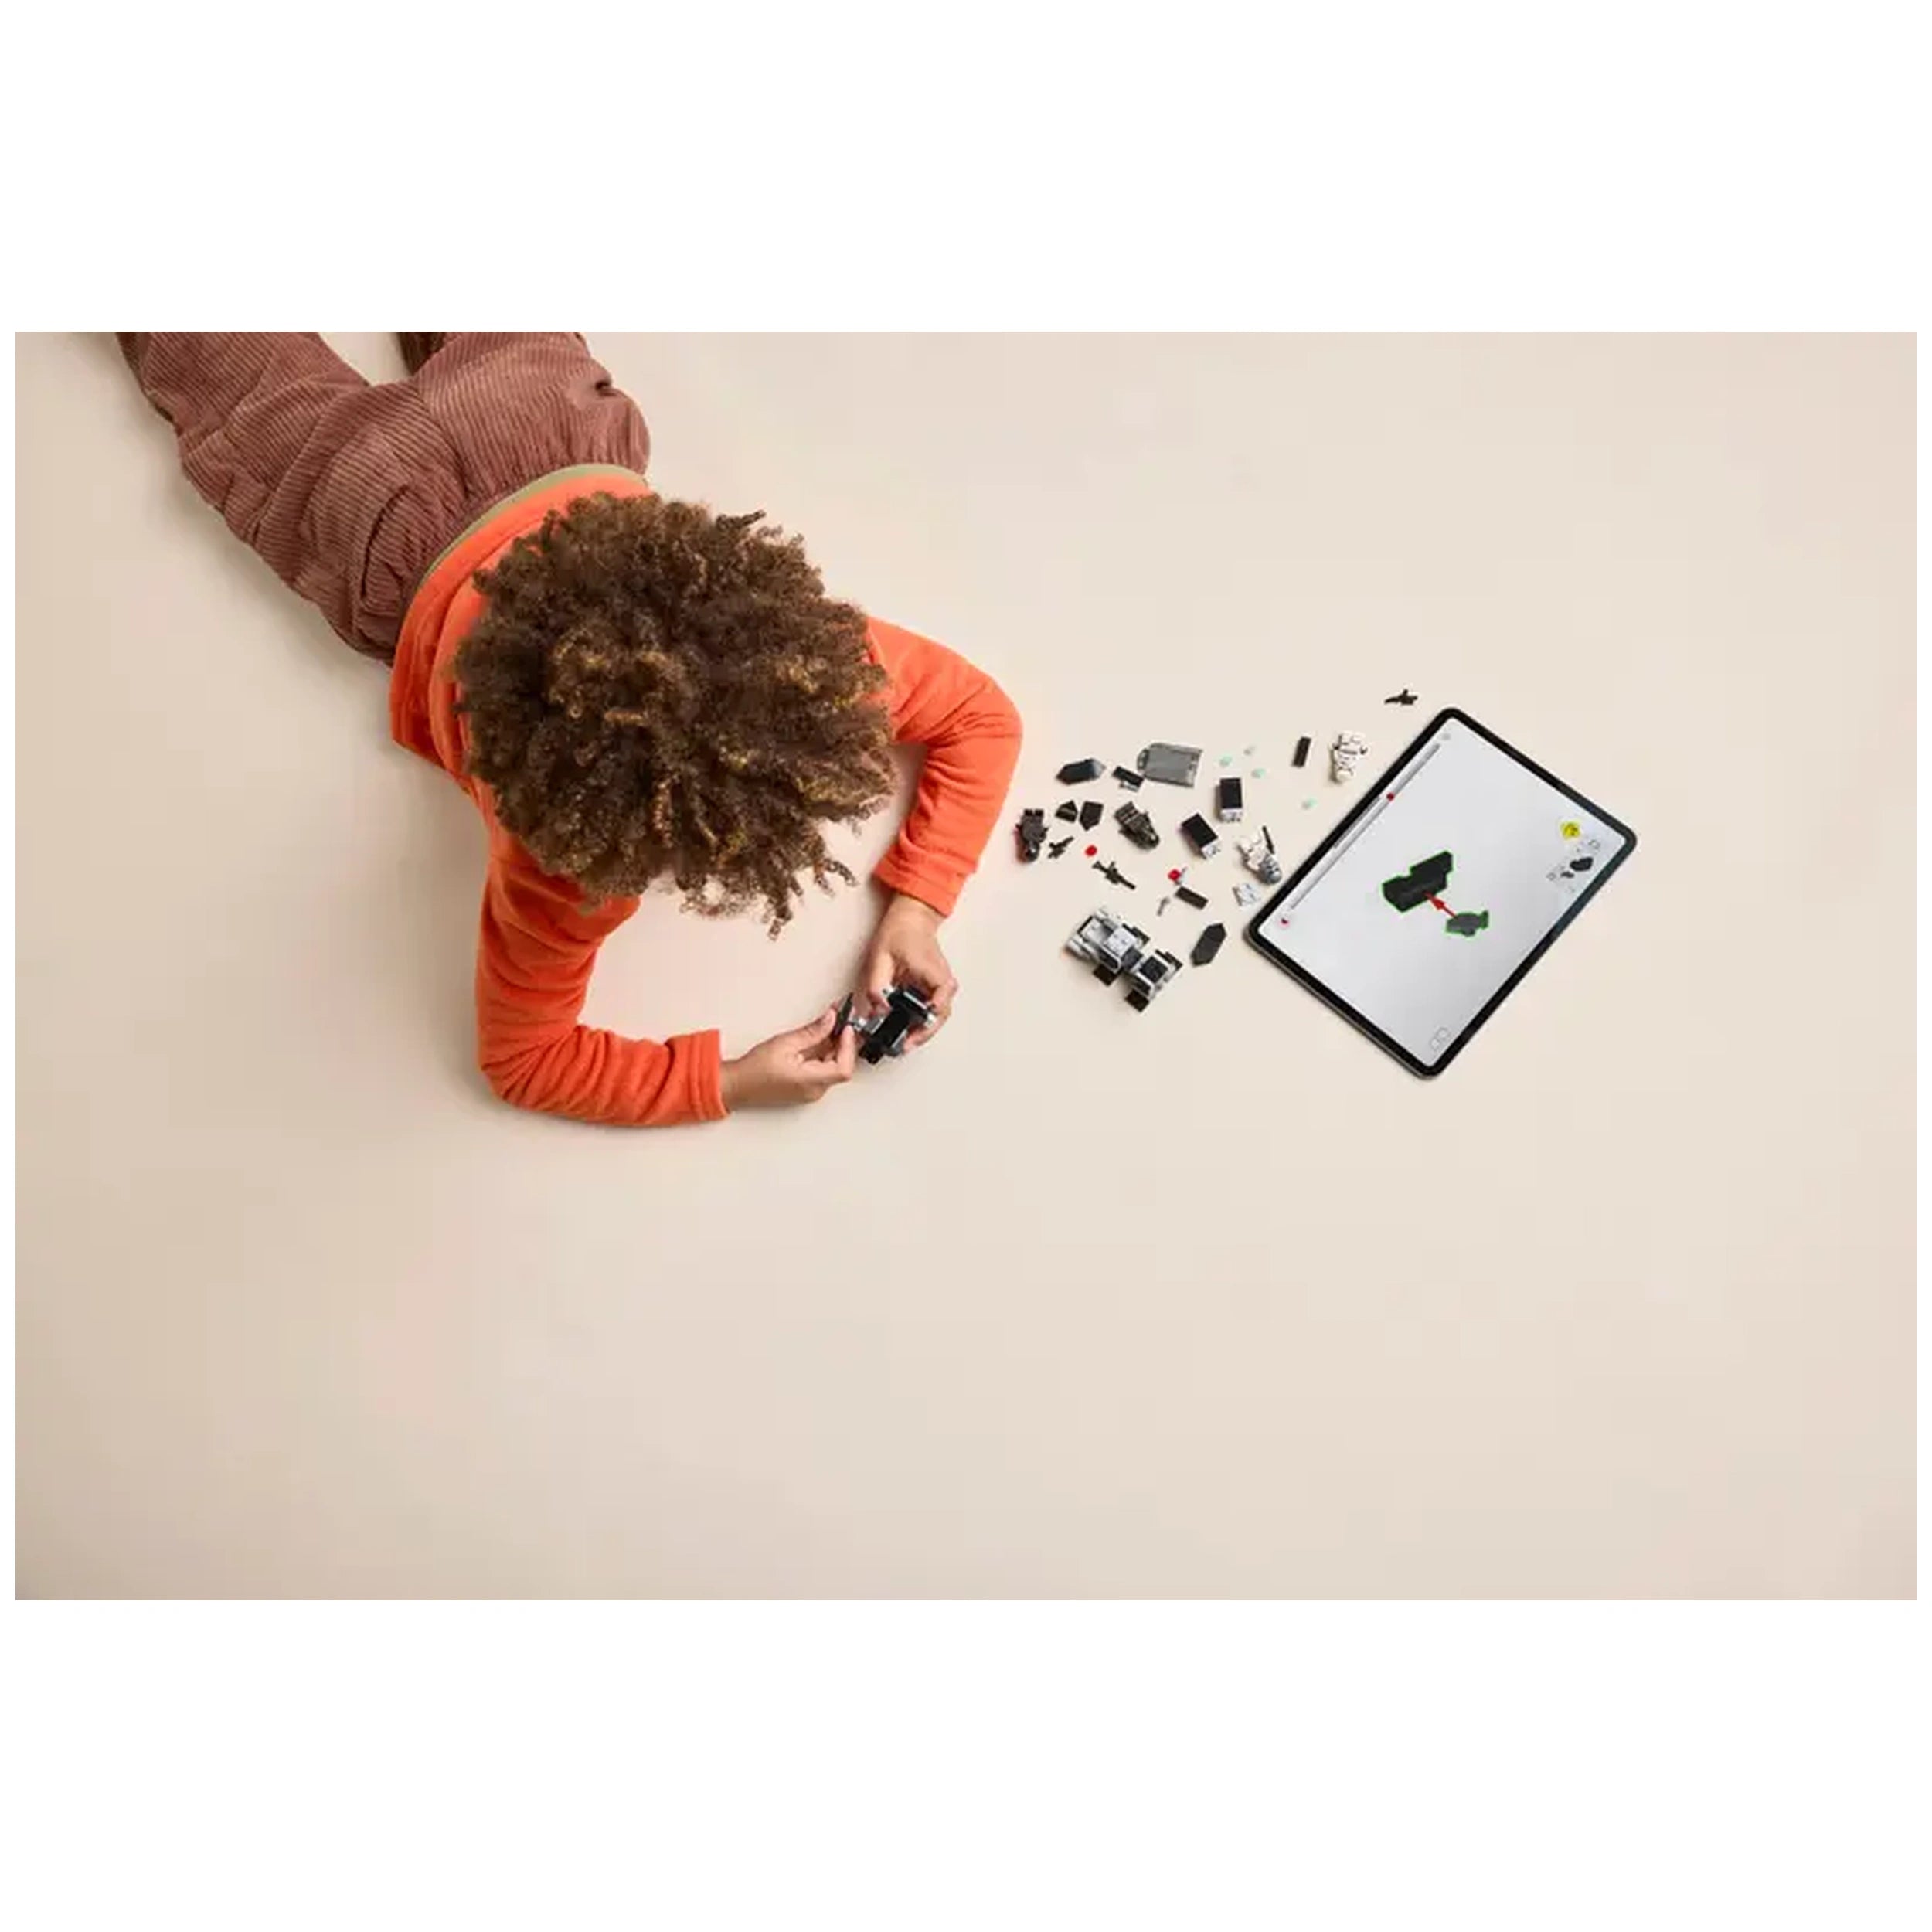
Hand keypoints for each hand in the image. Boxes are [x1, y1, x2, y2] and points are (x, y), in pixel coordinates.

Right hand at [720, 1005, 858, 1109]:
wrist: (737, 1085)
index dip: (849, 1046)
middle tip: (842, 1021)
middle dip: (844, 1042)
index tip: (846, 1027)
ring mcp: (811, 1091)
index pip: (843, 1067)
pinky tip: (820, 1039)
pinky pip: (823, 1070)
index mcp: (810, 1082)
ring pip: (833, 1067)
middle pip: (841, 1066)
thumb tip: (830, 1019)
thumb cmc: (754, 1070)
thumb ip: (812, 1032)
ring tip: (830, 1025)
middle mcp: (814, 1090)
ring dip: (835, 1046)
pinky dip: (825, 1054)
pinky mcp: (807, 1088)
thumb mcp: (785, 1043)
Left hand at [858, 893, 957, 1049]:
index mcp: (935, 975)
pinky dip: (917, 1020)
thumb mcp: (882, 957)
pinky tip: (902, 1026)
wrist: (912, 918)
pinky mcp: (933, 989)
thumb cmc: (902, 932)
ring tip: (901, 1041)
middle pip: (938, 1018)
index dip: (926, 1023)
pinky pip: (929, 1011)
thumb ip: (877, 985)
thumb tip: (877, 1009)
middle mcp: (943, 983)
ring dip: (920, 1030)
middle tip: (903, 1046)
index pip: (939, 1005)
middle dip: (921, 1035)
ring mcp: (940, 987)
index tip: (913, 1035)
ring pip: (935, 1018)